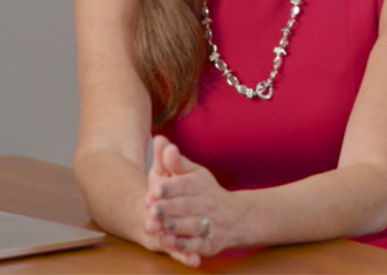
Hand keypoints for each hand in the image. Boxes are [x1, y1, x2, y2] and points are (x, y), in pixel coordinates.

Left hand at [143, 135, 240, 267]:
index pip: (185, 184)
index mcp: (199, 184)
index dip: (169, 187)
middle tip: (152, 210)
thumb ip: (173, 161)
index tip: (154, 189)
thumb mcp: (189, 173)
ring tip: (162, 228)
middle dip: (170, 208)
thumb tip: (159, 139)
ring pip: (193, 226)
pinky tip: (174, 246)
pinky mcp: (210, 243)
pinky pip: (199, 246)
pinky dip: (187, 247)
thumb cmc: (200, 191)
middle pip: (187, 206)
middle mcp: (207, 203)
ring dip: (177, 228)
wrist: (233, 216)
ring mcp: (210, 223)